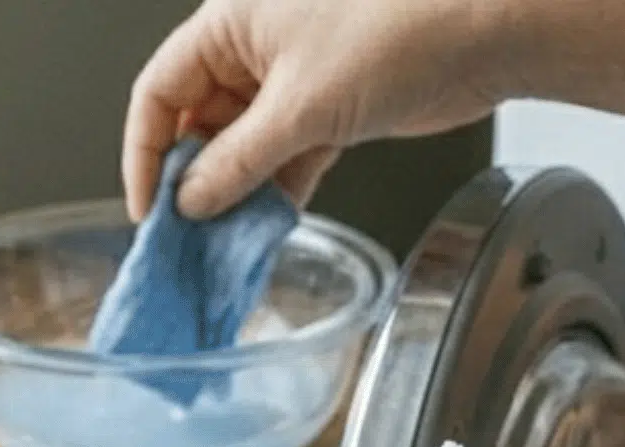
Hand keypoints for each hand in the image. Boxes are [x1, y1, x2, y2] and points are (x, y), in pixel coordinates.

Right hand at [123, 0, 504, 220]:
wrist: (479, 38)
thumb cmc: (396, 34)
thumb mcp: (301, 107)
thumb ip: (240, 159)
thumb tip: (193, 198)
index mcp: (230, 24)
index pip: (160, 92)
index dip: (145, 152)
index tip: (150, 209)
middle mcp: (256, 50)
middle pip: (200, 122)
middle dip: (194, 179)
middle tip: (187, 236)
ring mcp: (295, 81)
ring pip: (246, 146)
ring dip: (237, 193)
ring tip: (224, 244)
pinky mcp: (333, 110)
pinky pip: (287, 157)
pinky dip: (277, 190)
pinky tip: (267, 226)